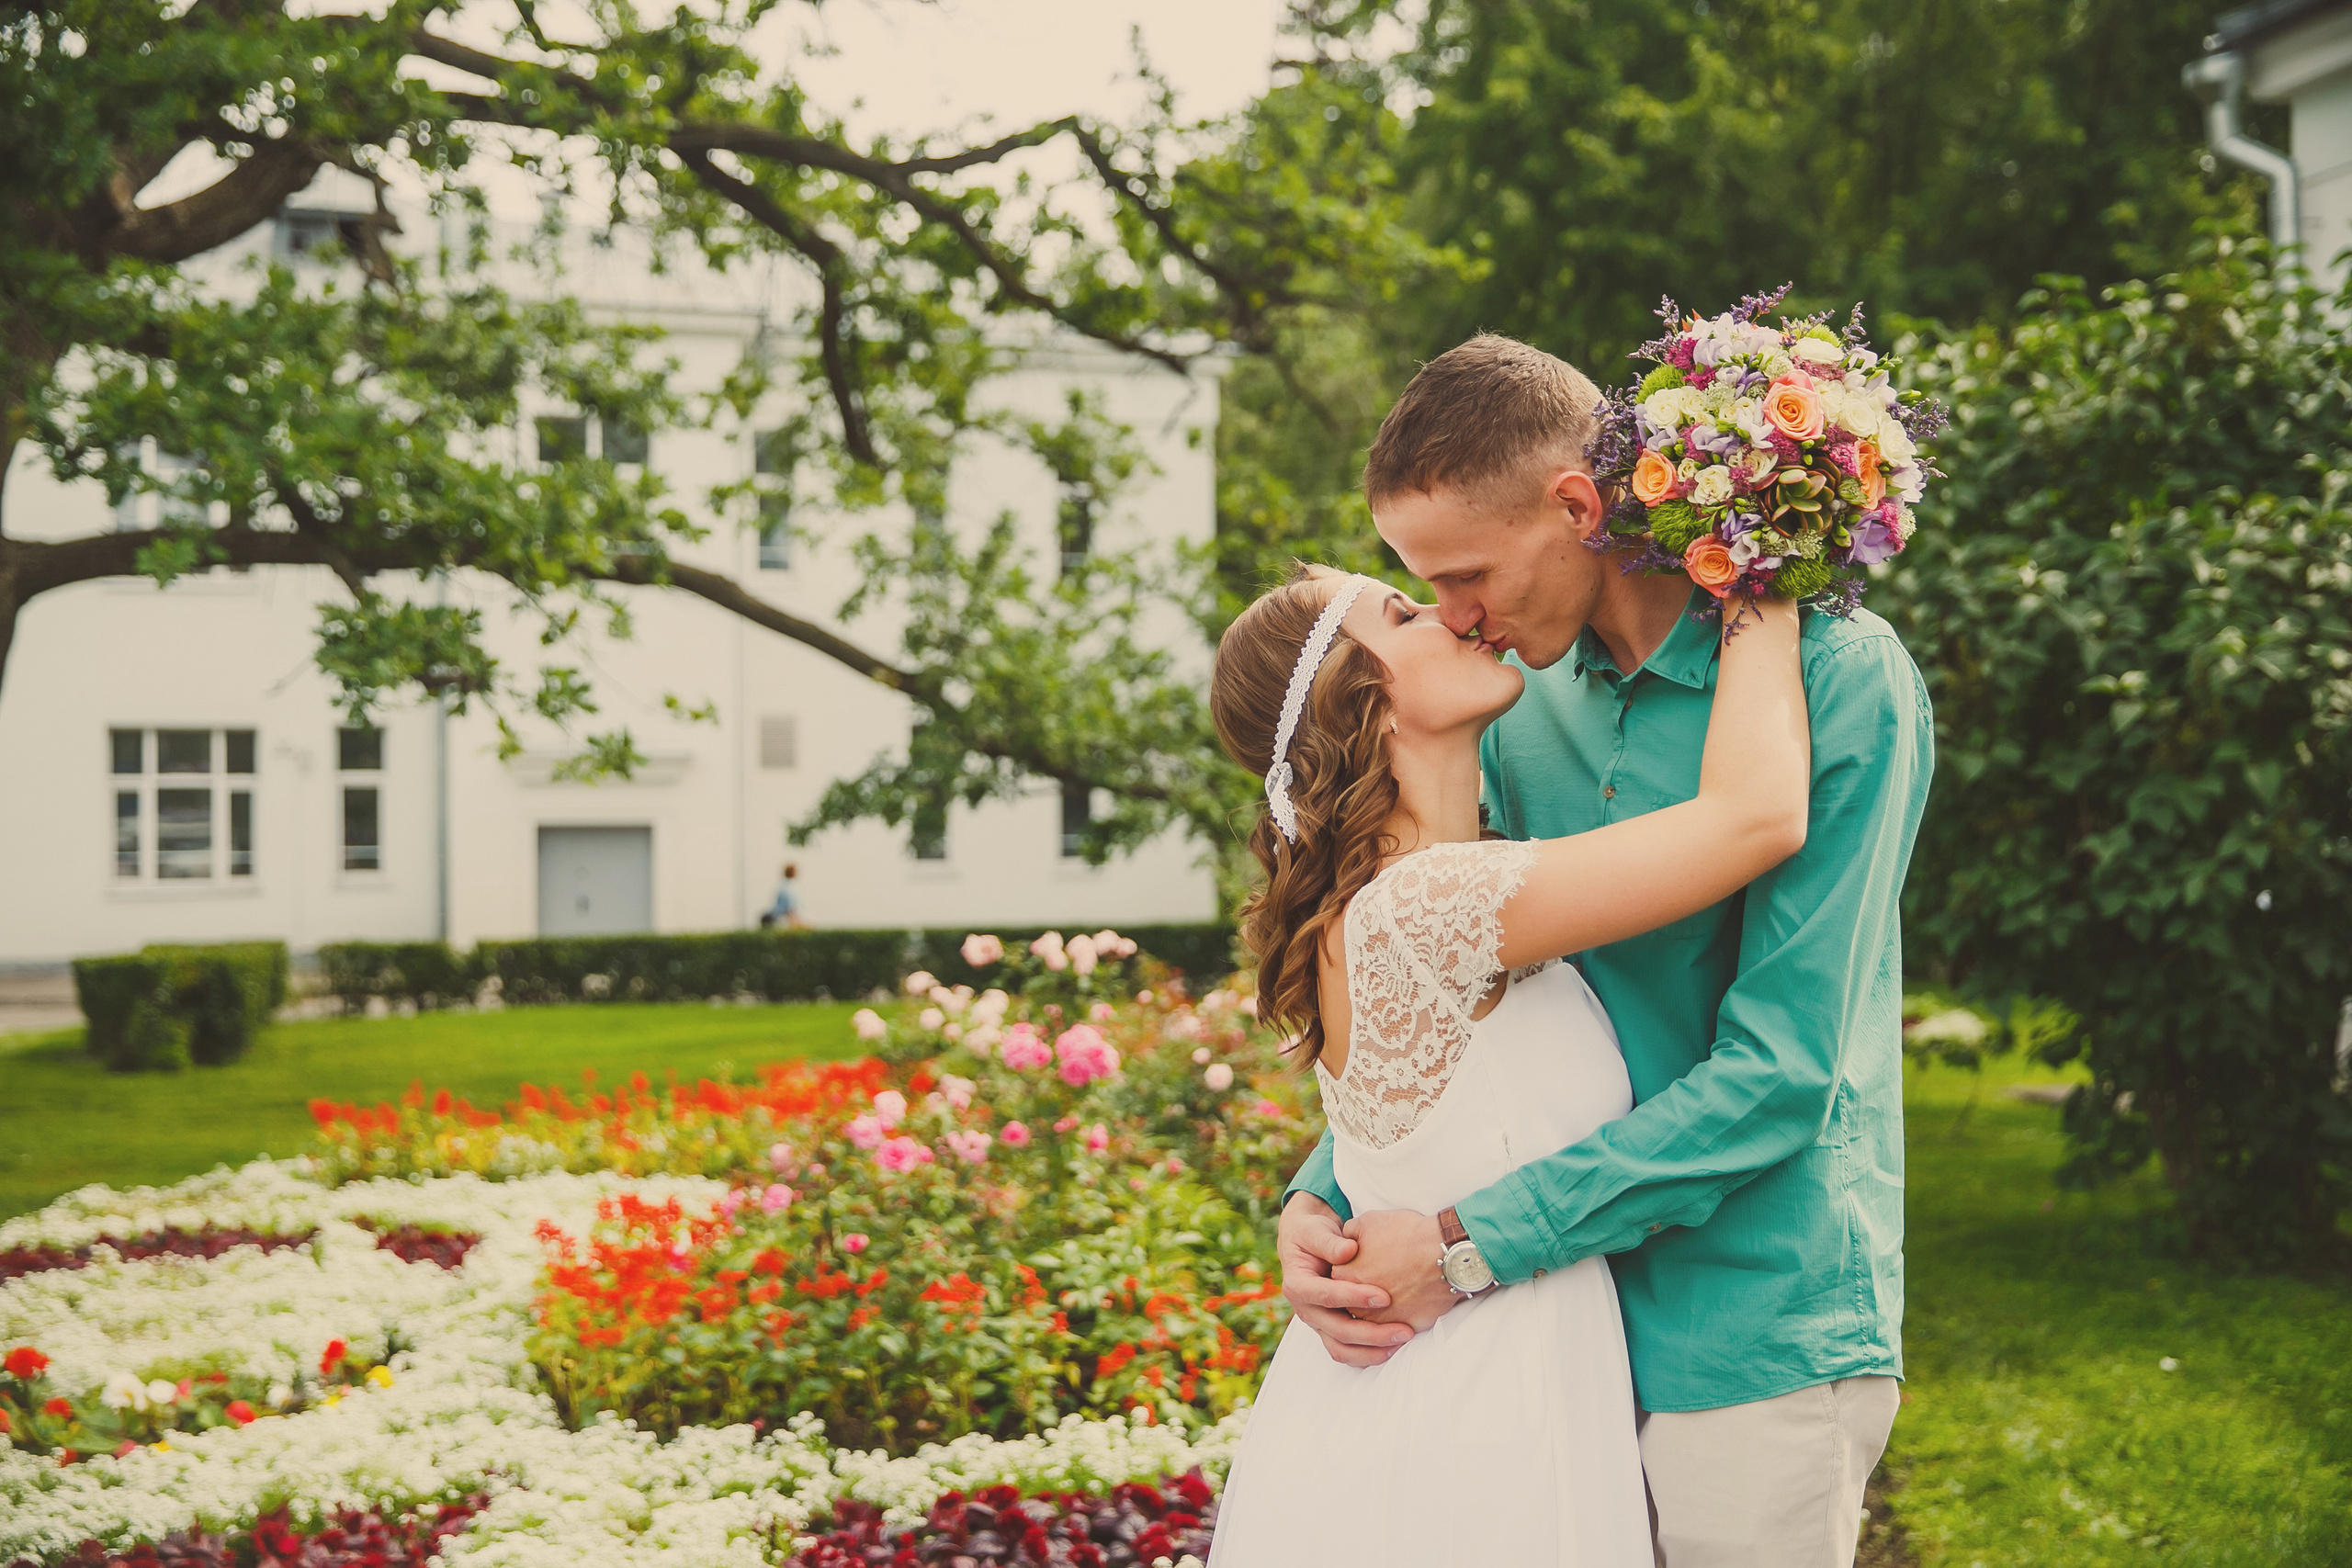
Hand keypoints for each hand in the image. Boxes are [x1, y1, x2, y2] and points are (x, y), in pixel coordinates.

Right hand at [1278, 1193, 1413, 1367]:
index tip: (1386, 1297)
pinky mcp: (1330, 1330)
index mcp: (1298, 1286)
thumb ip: (1329, 1241)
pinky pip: (1347, 1351)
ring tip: (1401, 1341)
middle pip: (1338, 1331)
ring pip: (1342, 1350)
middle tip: (1404, 1330)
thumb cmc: (1311, 1233)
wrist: (1305, 1243)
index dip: (1355, 1298)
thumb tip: (1348, 1251)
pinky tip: (1393, 1347)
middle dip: (1372, 1334)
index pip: (1326, 1297)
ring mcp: (1318, 1323)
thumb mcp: (1314, 1230)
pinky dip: (1369, 1353)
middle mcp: (1306, 1310)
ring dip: (1372, 1351)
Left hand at [1333, 1209, 1460, 1333]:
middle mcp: (1357, 1303)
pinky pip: (1396, 1333)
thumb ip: (1348, 1234)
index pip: (1337, 1279)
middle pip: (1352, 1303)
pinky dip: (1400, 1322)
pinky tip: (1409, 1309)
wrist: (1444, 1254)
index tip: (1365, 1265)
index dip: (1351, 1270)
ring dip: (1379, 1313)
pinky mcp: (1404, 1329)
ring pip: (1373, 1320)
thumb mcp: (1368, 1222)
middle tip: (1381, 1280)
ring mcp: (1381, 1320)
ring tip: (1394, 1296)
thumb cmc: (1407, 1235)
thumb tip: (1345, 1243)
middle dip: (1362, 1294)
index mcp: (1344, 1276)